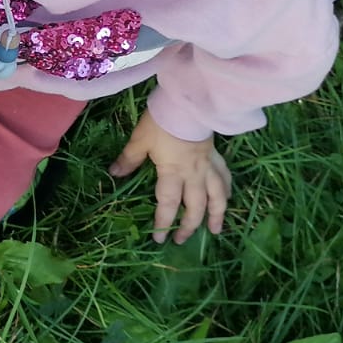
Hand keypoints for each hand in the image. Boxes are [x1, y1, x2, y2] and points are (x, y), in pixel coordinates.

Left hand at [109, 110, 230, 244]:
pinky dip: (227, 191)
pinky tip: (228, 198)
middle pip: (195, 206)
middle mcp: (194, 174)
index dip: (163, 222)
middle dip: (188, 226)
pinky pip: (225, 178)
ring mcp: (207, 166)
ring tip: (216, 231)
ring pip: (216, 196)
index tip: (158, 238)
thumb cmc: (162, 121)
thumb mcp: (140, 140)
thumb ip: (129, 159)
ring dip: (216, 215)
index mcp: (173, 172)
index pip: (168, 204)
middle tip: (180, 240)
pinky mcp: (215, 155)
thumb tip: (114, 174)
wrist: (188, 103)